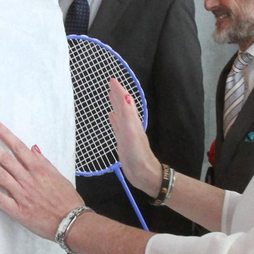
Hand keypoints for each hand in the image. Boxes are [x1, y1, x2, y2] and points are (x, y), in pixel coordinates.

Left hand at [0, 121, 82, 240]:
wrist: (72, 222)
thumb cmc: (68, 201)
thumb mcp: (59, 176)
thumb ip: (44, 162)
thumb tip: (33, 148)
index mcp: (40, 170)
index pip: (18, 148)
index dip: (5, 135)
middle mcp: (28, 179)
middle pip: (5, 158)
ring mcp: (22, 194)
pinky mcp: (17, 210)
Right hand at [108, 78, 159, 192]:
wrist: (144, 173)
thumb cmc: (138, 155)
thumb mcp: (132, 134)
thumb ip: (128, 116)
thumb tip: (125, 96)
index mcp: (132, 121)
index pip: (125, 102)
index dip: (119, 91)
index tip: (112, 80)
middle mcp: (130, 125)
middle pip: (123, 106)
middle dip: (117, 94)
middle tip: (111, 84)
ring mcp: (127, 133)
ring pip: (120, 115)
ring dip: (116, 105)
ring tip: (110, 96)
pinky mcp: (123, 142)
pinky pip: (117, 127)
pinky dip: (114, 120)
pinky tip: (111, 117)